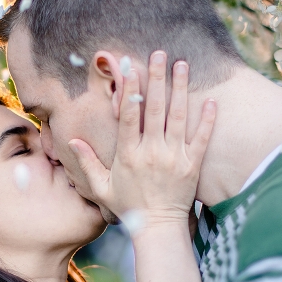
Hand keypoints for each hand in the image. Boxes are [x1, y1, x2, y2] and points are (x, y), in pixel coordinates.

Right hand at [69, 51, 215, 226]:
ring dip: (180, 89)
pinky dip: (207, 119)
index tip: (131, 67)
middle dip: (157, 78)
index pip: (129, 116)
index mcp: (129, 155)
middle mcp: (152, 153)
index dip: (130, 90)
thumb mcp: (101, 187)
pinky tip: (211, 99)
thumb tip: (71, 141)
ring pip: (179, 117)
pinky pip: (201, 138)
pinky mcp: (192, 166)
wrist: (158, 228)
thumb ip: (87, 163)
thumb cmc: (129, 207)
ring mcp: (174, 158)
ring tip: (182, 65)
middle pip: (155, 109)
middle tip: (159, 54)